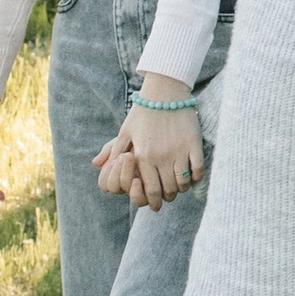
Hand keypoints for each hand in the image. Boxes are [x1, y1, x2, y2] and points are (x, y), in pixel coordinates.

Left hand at [93, 73, 203, 209]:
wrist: (165, 91)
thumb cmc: (143, 111)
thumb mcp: (125, 130)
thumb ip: (113, 149)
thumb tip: (96, 164)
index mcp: (143, 156)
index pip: (150, 190)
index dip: (153, 201)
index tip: (156, 205)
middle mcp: (160, 156)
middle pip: (168, 190)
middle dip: (168, 196)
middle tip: (169, 195)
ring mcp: (178, 150)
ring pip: (183, 182)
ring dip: (182, 187)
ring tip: (180, 185)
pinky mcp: (193, 143)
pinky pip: (198, 169)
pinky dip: (195, 176)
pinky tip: (192, 174)